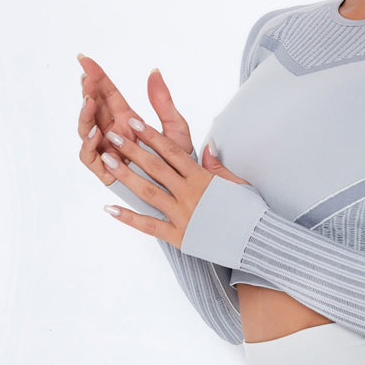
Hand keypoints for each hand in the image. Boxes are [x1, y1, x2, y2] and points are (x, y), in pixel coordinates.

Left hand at [76, 54, 250, 245]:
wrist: (257, 242)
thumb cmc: (250, 212)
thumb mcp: (237, 183)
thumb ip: (217, 165)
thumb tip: (207, 145)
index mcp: (202, 178)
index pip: (172, 151)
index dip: (151, 135)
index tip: (133, 122)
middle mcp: (190, 194)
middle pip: (155, 167)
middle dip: (132, 149)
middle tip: (112, 134)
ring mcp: (183, 215)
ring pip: (148, 192)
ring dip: (125, 175)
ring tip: (106, 160)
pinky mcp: (179, 237)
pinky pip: (150, 226)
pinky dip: (129, 218)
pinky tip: (109, 208)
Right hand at [77, 55, 192, 187]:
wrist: (184, 194)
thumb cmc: (179, 164)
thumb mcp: (175, 128)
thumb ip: (164, 103)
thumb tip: (155, 72)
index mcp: (127, 120)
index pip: (108, 94)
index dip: (97, 77)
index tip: (85, 60)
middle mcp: (114, 134)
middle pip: (94, 110)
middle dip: (88, 93)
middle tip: (86, 78)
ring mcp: (107, 152)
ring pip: (87, 131)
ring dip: (86, 116)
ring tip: (89, 102)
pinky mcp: (106, 172)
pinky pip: (91, 158)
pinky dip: (89, 146)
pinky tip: (96, 134)